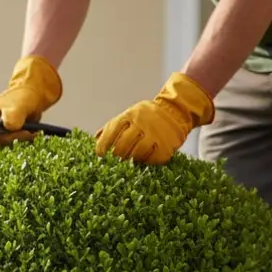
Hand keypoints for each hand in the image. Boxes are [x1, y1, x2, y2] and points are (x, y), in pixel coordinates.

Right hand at [0, 55, 62, 149]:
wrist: (34, 97)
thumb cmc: (22, 97)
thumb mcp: (17, 105)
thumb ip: (12, 116)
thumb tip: (10, 128)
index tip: (6, 138)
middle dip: (12, 140)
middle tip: (25, 132)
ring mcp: (1, 135)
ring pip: (7, 147)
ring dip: (20, 142)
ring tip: (30, 132)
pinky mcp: (11, 139)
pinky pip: (15, 147)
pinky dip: (24, 142)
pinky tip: (32, 134)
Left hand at [94, 72, 213, 164]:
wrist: (175, 110)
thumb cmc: (146, 116)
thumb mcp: (128, 114)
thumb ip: (112, 126)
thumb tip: (96, 138)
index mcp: (129, 115)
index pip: (110, 133)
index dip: (102, 146)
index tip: (100, 154)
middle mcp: (141, 124)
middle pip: (122, 146)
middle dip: (116, 155)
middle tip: (116, 158)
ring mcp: (155, 134)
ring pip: (136, 154)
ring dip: (130, 159)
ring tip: (130, 158)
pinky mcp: (166, 145)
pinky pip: (151, 159)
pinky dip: (145, 161)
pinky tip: (144, 157)